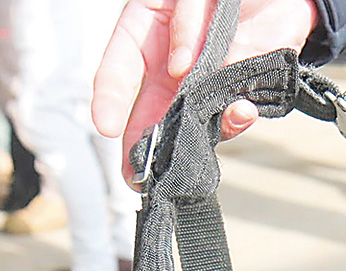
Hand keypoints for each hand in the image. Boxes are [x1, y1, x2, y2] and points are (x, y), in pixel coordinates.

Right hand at [91, 0, 317, 182]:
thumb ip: (186, 22)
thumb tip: (181, 68)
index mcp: (147, 33)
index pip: (118, 70)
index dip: (109, 100)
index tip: (106, 126)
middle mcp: (171, 66)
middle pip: (148, 110)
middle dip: (141, 143)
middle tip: (134, 173)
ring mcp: (205, 85)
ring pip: (189, 121)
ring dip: (189, 138)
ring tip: (189, 151)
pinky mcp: (238, 94)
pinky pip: (232, 115)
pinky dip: (235, 118)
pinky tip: (240, 111)